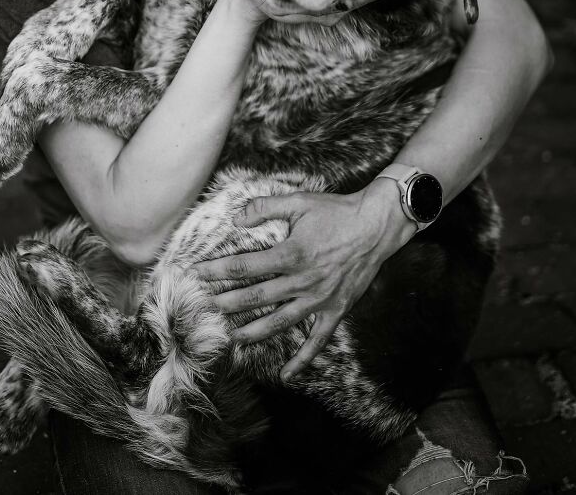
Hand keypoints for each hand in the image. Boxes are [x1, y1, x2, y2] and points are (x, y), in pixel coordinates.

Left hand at [192, 178, 416, 380]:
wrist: (376, 226)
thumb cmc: (336, 211)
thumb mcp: (299, 201)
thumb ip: (265, 207)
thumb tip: (237, 217)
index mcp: (291, 253)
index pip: (245, 266)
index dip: (219, 270)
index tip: (198, 273)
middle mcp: (303, 280)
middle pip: (256, 297)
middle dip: (228, 303)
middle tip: (207, 307)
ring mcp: (319, 299)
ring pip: (279, 322)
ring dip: (253, 331)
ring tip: (232, 336)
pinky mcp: (336, 310)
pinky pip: (317, 340)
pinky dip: (302, 359)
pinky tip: (286, 374)